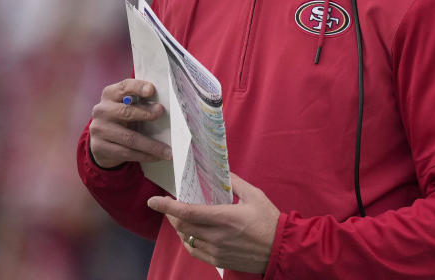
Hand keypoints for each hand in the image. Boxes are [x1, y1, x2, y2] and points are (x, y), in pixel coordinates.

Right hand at [88, 79, 171, 168]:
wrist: (101, 138)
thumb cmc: (122, 116)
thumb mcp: (127, 104)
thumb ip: (140, 100)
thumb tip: (165, 104)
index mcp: (110, 94)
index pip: (124, 87)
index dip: (138, 87)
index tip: (152, 90)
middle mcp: (102, 110)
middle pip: (126, 112)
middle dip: (146, 113)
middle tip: (162, 114)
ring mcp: (99, 129)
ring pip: (129, 138)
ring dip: (151, 146)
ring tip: (168, 151)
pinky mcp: (99, 147)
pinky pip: (126, 153)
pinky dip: (144, 155)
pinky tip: (156, 157)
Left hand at [147, 173, 279, 273]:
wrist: (281, 249)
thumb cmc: (269, 221)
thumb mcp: (255, 195)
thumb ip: (235, 183)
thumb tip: (221, 173)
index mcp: (225, 217)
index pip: (188, 212)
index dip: (167, 206)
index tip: (154, 201)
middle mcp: (217, 236)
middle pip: (183, 225)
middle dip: (172, 214)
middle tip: (169, 205)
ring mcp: (217, 250)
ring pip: (187, 239)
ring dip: (179, 227)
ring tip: (179, 217)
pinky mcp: (219, 260)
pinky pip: (194, 251)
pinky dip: (187, 241)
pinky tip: (189, 234)